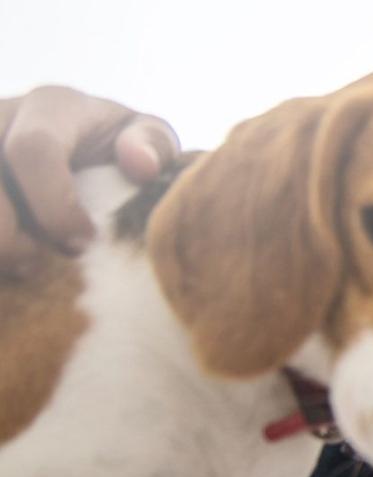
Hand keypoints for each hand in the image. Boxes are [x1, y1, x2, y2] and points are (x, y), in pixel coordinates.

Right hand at [0, 86, 177, 266]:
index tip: (80, 243)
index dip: (53, 205)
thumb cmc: (119, 150)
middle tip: (36, 265)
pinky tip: (1, 267)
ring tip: (14, 266)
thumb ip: (151, 145)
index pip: (32, 150)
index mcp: (52, 105)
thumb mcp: (146, 139)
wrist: (84, 152)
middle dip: (8, 235)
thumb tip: (140, 165)